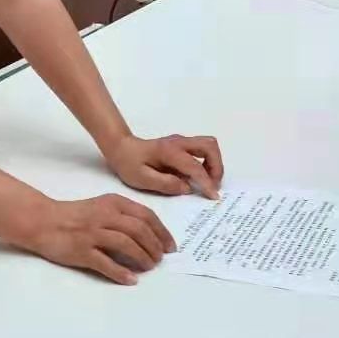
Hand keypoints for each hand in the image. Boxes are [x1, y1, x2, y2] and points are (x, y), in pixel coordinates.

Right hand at [24, 194, 176, 285]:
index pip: (146, 215)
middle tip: (160, 259)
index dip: (162, 232)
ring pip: (126, 245)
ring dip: (142, 257)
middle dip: (155, 246)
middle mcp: (106, 216)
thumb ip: (124, 215)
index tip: (170, 246)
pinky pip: (106, 263)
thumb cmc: (76, 214)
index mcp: (114, 203)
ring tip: (149, 267)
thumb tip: (149, 234)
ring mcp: (93, 233)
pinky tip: (131, 279)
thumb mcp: (103, 206)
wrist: (44, 221)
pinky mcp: (82, 251)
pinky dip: (121, 272)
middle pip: (139, 230)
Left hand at [104, 134, 223, 198]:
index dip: (206, 181)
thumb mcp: (142, 179)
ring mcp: (182, 141)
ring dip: (214, 163)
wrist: (121, 148)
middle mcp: (179, 142)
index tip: (213, 196)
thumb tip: (187, 187)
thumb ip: (165, 184)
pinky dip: (208, 161)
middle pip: (210, 146)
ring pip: (209, 145)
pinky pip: (203, 149)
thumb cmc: (129, 164)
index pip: (194, 165)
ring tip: (209, 182)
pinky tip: (199, 176)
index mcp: (169, 151)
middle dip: (217, 167)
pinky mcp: (183, 144)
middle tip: (213, 186)